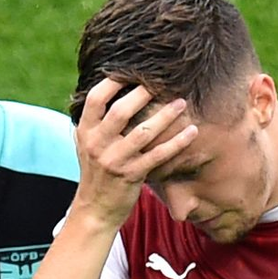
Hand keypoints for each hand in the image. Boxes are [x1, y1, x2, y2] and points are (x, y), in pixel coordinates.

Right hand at [74, 79, 197, 227]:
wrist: (95, 209)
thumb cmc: (98, 172)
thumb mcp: (89, 144)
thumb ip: (99, 122)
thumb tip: (115, 90)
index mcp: (85, 130)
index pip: (96, 98)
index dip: (114, 81)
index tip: (134, 69)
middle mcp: (97, 143)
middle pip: (121, 111)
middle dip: (143, 93)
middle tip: (163, 81)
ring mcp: (114, 160)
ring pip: (143, 132)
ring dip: (165, 116)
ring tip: (182, 102)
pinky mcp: (132, 176)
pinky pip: (159, 155)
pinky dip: (177, 143)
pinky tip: (192, 132)